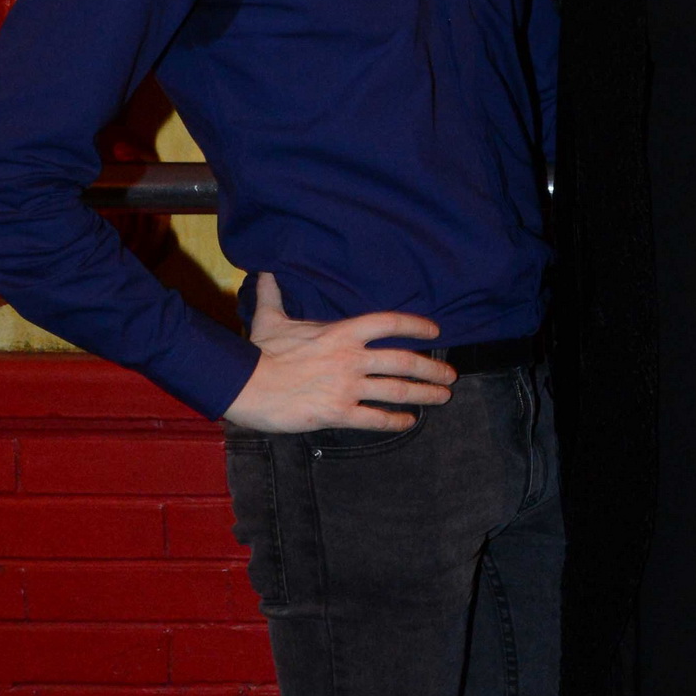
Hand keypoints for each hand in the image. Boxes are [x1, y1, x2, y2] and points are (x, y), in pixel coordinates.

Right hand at [225, 271, 456, 433]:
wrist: (246, 385)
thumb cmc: (259, 352)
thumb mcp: (269, 318)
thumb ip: (273, 295)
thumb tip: (265, 272)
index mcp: (341, 332)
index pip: (389, 323)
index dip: (416, 325)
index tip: (435, 331)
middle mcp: (351, 358)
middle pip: (403, 361)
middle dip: (432, 368)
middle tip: (450, 374)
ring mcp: (347, 386)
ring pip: (396, 390)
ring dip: (424, 394)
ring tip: (442, 397)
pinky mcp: (338, 412)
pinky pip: (375, 418)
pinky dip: (396, 421)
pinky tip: (409, 422)